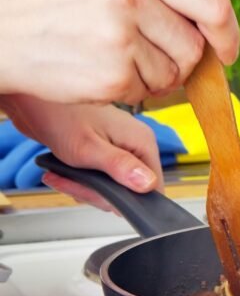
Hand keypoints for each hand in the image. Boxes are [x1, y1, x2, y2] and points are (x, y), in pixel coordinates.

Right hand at [0, 0, 238, 104]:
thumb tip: (211, 22)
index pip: (211, 5)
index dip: (226, 34)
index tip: (226, 49)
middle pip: (193, 47)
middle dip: (180, 59)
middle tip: (147, 54)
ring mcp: (120, 35)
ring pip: (173, 73)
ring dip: (154, 75)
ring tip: (113, 56)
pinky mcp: (111, 74)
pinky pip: (146, 91)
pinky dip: (130, 88)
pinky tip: (99, 69)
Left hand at [2, 95, 161, 211]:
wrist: (30, 96)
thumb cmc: (56, 114)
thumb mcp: (87, 148)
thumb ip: (119, 167)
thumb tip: (148, 184)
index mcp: (141, 141)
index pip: (153, 186)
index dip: (129, 199)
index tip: (100, 196)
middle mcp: (135, 144)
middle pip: (131, 189)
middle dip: (99, 194)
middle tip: (73, 186)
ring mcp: (121, 147)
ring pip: (113, 186)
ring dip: (85, 188)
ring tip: (61, 177)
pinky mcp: (105, 150)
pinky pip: (101, 178)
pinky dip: (81, 181)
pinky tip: (61, 174)